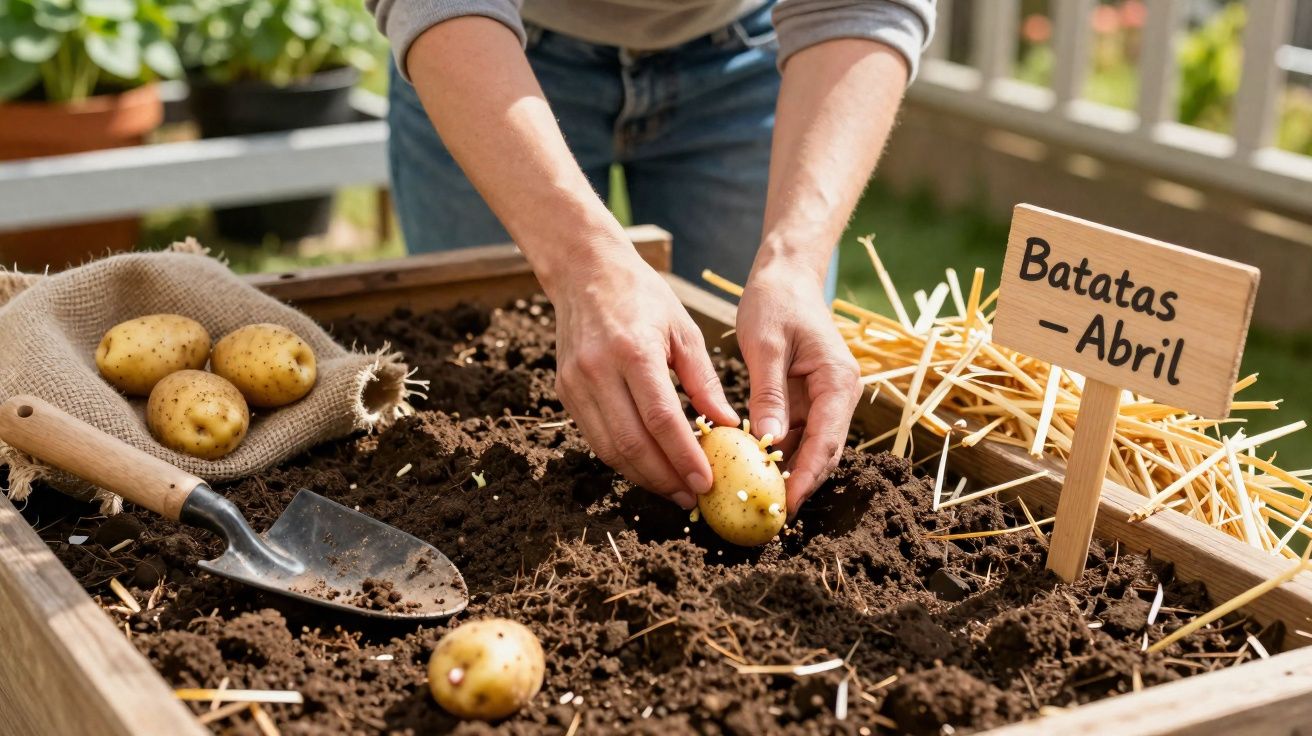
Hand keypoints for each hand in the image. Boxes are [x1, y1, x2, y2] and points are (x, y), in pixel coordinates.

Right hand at [547, 247, 738, 508]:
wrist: (585, 271)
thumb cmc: (643, 296)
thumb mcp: (684, 330)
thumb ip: (703, 381)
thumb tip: (726, 426)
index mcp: (633, 352)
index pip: (660, 420)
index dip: (683, 457)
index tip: (706, 482)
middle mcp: (598, 371)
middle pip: (631, 443)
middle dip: (664, 478)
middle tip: (692, 496)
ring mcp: (576, 384)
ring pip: (609, 449)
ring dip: (643, 476)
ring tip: (674, 488)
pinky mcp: (564, 391)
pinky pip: (596, 437)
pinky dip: (623, 458)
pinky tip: (649, 465)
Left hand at [736, 263, 860, 513]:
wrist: (785, 277)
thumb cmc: (775, 302)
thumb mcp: (765, 345)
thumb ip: (769, 393)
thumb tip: (767, 441)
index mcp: (837, 380)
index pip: (826, 440)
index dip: (808, 476)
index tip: (788, 504)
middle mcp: (838, 394)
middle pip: (824, 452)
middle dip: (801, 484)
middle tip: (771, 514)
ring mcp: (824, 399)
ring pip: (811, 447)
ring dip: (790, 473)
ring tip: (760, 501)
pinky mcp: (807, 400)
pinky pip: (796, 435)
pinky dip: (779, 454)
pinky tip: (754, 471)